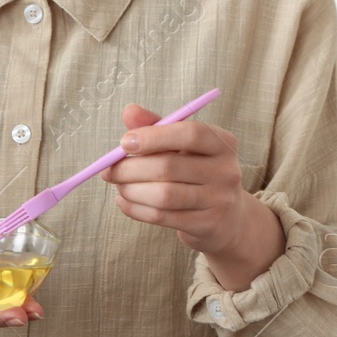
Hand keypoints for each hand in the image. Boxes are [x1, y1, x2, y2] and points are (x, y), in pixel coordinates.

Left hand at [102, 104, 284, 290]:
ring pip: (164, 195)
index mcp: (222, 143)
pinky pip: (162, 217)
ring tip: (119, 186)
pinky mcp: (207, 225)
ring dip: (132, 190)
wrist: (227, 218)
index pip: (190, 133)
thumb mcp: (183, 146)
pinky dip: (136, 209)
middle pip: (170, 166)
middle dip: (131, 168)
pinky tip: (125, 202)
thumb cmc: (197, 173)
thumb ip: (157, 127)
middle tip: (109, 170)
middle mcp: (225, 171)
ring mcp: (219, 200)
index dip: (154, 137)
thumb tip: (130, 111)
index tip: (124, 143)